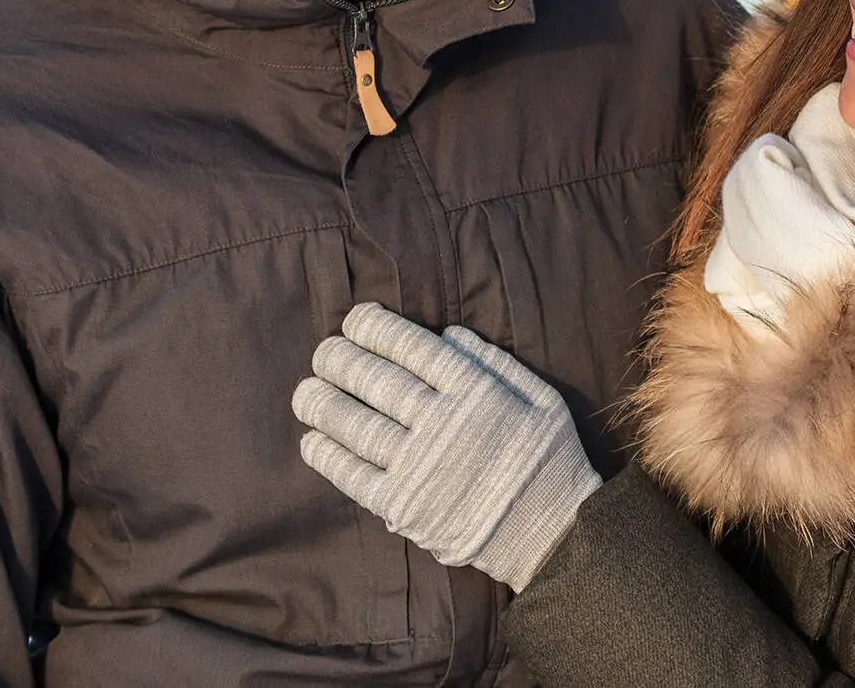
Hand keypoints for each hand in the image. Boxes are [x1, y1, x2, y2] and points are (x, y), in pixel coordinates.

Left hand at [292, 303, 601, 591]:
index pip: (410, 347)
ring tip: (305, 392)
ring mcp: (417, 466)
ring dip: (323, 404)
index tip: (354, 320)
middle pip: (375, 381)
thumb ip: (497, 362)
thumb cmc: (548, 460)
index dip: (375, 328)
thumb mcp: (542, 399)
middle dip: (340, 360)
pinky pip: (354, 475)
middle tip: (323, 352)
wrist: (548, 535)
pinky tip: (312, 441)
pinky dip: (328, 456)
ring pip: (356, 425)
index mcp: (474, 390)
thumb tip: (448, 334)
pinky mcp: (403, 506)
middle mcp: (440, 422)